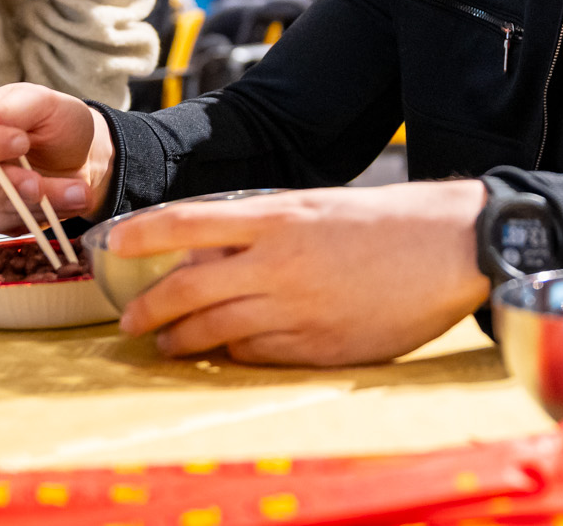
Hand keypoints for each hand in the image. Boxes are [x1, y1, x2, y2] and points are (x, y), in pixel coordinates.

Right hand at [0, 82, 112, 232]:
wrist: (79, 158)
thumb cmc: (57, 124)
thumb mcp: (45, 104)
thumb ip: (10, 107)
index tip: (22, 142)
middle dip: (2, 181)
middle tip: (39, 181)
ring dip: (33, 200)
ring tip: (72, 190)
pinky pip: (1, 222)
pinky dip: (38, 213)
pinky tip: (64, 199)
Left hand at [110, 180, 491, 365]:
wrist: (451, 247)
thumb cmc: (388, 223)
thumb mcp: (317, 208)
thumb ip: (264, 230)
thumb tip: (207, 253)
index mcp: (278, 217)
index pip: (185, 222)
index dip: (140, 235)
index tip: (111, 244)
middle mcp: (277, 263)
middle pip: (186, 289)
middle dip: (148, 308)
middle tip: (129, 320)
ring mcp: (296, 308)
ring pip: (214, 329)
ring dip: (181, 340)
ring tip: (168, 344)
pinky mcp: (317, 346)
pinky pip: (255, 355)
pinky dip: (232, 353)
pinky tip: (225, 353)